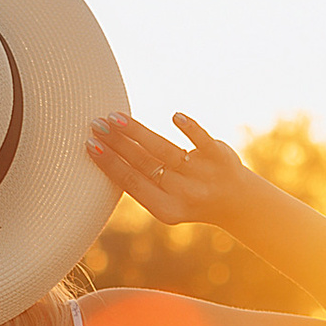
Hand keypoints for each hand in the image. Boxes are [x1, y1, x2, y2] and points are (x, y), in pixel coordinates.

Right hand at [86, 110, 253, 231]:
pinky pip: (202, 141)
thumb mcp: (164, 200)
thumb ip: (141, 181)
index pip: (132, 182)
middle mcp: (184, 193)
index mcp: (166, 209)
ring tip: (116, 117)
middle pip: (144, 163)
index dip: (110, 164)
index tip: (90, 145)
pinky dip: (190, 129)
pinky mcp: (219, 157)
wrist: (235, 202)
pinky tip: (175, 116)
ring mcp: (202, 175)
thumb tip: (106, 150)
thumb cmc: (187, 196)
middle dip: (117, 143)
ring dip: (138, 132)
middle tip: (96, 124)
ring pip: (165, 149)